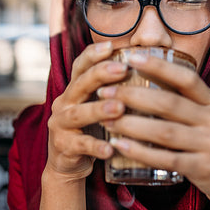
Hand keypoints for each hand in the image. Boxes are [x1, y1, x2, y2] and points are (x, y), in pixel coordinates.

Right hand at [44, 42, 126, 180]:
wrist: (69, 164)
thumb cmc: (92, 129)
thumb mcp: (98, 106)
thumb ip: (114, 90)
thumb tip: (149, 70)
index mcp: (75, 90)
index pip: (81, 66)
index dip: (93, 54)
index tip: (111, 45)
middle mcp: (64, 103)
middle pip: (80, 84)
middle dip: (100, 74)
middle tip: (123, 69)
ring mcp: (60, 125)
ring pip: (78, 114)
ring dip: (98, 109)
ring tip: (119, 107)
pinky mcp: (63, 147)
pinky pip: (80, 145)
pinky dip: (95, 146)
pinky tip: (111, 148)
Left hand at [98, 53, 209, 209]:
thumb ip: (186, 102)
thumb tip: (146, 82)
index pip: (186, 78)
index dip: (159, 66)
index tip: (132, 57)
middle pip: (169, 103)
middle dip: (133, 95)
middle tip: (105, 92)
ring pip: (165, 131)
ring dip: (131, 124)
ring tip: (107, 118)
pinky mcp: (203, 168)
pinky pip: (166, 159)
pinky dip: (141, 152)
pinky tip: (120, 146)